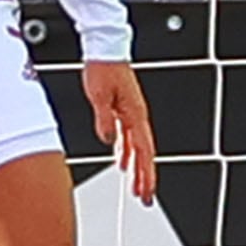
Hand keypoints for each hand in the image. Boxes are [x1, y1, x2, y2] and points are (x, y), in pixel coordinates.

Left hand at [83, 58, 155, 202]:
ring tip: (136, 186)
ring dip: (137, 167)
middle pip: (145, 152)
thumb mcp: (99, 95)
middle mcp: (137, 115)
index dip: (145, 172)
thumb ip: (104, 119)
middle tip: (144, 197)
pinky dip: (127, 151)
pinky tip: (122, 161)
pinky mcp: (124, 110)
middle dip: (145, 177)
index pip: (143, 150)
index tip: (145, 190)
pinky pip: (129, 136)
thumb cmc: (103, 67)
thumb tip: (107, 140)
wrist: (105, 48)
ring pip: (138, 147)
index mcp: (135, 113)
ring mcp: (132, 113)